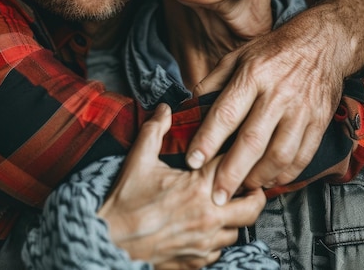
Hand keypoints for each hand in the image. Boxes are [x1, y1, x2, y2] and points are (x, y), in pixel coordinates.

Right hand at [99, 103, 264, 269]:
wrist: (110, 241)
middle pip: (252, 206)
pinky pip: (220, 252)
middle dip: (254, 193)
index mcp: (197, 188)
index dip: (237, 156)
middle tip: (249, 184)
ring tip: (226, 205)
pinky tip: (207, 227)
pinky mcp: (196, 262)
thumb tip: (165, 108)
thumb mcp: (138, 159)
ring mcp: (204, 243)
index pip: (232, 166)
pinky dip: (218, 239)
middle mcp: (208, 217)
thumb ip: (155, 129)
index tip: (238, 151)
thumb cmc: (125, 201)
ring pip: (238, 230)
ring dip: (234, 217)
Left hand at [186, 0, 363, 203]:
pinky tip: (270, 180)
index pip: (226, 113)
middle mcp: (277, 94)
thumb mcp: (238, 55)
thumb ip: (213, 81)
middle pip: (252, 141)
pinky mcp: (319, 121)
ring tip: (242, 189)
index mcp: (252, 75)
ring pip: (279, 154)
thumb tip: (190, 106)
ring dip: (259, 178)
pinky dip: (285, 174)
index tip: (193, 161)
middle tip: (216, 195)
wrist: (320, 43)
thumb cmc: (273, 51)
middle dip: (231, 172)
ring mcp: (301, 110)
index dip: (208, 140)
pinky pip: (302, 156)